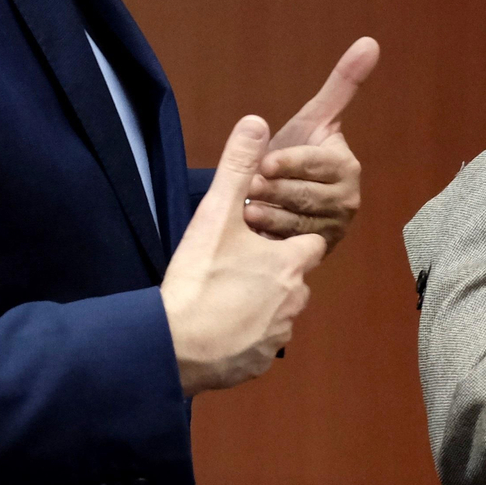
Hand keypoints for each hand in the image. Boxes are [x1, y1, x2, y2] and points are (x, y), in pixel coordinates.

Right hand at [161, 116, 326, 396]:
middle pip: (293, 278)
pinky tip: (216, 325)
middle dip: (271, 271)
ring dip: (258, 304)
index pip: (309, 243)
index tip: (260, 236)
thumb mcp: (217, 212)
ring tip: (221, 295)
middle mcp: (294, 300)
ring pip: (277, 312)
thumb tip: (256, 121)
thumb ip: (238, 165)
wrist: (176, 344)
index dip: (287, 237)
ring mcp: (277, 335)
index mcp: (291, 262)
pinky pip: (258, 343)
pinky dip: (243, 335)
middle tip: (232, 266)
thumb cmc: (200, 277)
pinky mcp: (258, 363)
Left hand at [244, 37, 378, 251]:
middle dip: (273, 189)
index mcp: (346, 167)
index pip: (314, 164)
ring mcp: (333, 229)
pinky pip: (289, 246)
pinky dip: (269, 236)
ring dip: (267, 214)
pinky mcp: (317, 251)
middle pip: (303, 196)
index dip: (288, 162)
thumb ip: (342, 83)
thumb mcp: (314, 117)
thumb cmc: (296, 151)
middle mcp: (346, 200)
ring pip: (295, 222)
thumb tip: (370, 41)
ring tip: (247, 207)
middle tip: (249, 186)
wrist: (283, 195)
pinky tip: (253, 228)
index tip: (264, 162)